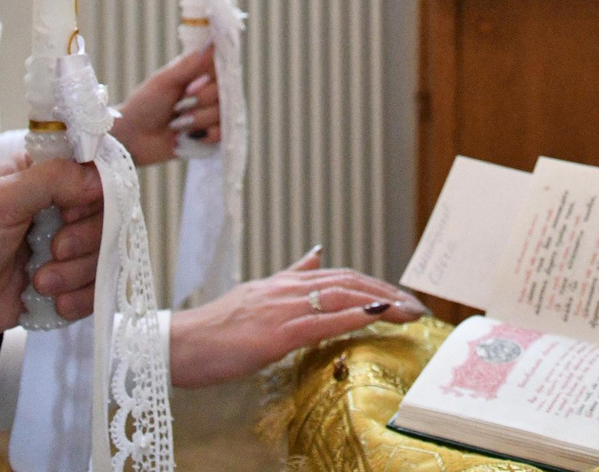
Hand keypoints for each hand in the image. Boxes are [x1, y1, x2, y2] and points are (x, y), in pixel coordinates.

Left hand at [0, 154, 104, 337]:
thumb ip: (49, 180)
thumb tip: (99, 178)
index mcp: (47, 174)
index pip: (97, 170)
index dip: (95, 192)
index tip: (69, 210)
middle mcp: (65, 205)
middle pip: (109, 216)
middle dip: (84, 240)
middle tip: (54, 250)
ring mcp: (71, 244)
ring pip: (105, 254)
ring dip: (76, 273)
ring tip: (40, 282)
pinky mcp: (71, 280)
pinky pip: (100, 288)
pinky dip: (81, 298)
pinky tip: (55, 301)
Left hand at [112, 45, 220, 166]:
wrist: (133, 138)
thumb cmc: (145, 105)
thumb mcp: (165, 81)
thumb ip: (189, 65)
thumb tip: (212, 45)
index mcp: (197, 75)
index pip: (221, 67)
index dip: (211, 76)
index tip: (191, 85)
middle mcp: (207, 93)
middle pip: (224, 90)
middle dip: (201, 99)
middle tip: (180, 103)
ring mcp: (209, 115)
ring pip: (222, 112)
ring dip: (197, 119)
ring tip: (177, 123)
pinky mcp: (210, 136)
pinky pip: (222, 132)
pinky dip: (204, 135)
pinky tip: (187, 136)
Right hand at [168, 248, 424, 388]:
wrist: (180, 344)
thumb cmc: (217, 328)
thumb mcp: (258, 296)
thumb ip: (291, 276)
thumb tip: (317, 253)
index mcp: (286, 283)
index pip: (342, 277)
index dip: (376, 284)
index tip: (403, 297)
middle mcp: (288, 289)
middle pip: (350, 283)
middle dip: (388, 292)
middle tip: (418, 306)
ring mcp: (281, 309)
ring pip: (341, 297)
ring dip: (380, 301)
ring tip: (408, 310)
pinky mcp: (274, 333)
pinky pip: (320, 321)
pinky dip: (351, 315)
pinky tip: (374, 314)